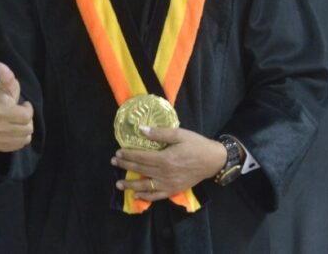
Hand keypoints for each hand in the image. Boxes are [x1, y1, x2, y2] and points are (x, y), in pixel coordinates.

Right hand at [0, 61, 33, 151]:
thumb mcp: (5, 86)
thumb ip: (6, 76)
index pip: (26, 116)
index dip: (28, 109)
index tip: (22, 104)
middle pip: (28, 128)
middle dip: (26, 120)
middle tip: (18, 113)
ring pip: (25, 138)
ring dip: (24, 129)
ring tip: (16, 121)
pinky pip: (20, 145)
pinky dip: (19, 138)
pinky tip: (13, 129)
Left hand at [111, 126, 227, 200]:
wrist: (214, 160)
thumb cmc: (196, 144)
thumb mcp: (179, 134)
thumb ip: (159, 133)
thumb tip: (140, 129)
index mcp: (165, 159)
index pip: (141, 158)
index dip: (128, 155)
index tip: (117, 153)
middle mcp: (165, 173)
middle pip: (140, 170)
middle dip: (125, 166)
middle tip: (113, 163)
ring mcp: (169, 183)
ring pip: (146, 186)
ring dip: (131, 185)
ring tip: (118, 184)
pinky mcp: (174, 189)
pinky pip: (158, 195)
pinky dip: (146, 197)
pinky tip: (136, 196)